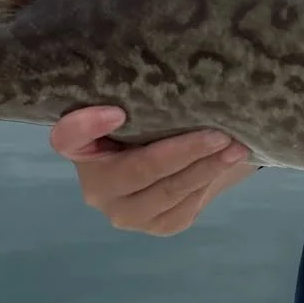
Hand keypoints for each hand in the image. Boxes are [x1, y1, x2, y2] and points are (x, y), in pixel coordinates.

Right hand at [49, 107, 255, 234]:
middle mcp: (95, 186)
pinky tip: (225, 163)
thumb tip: (184, 75)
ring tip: (235, 147)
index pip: (68, 138)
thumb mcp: (141, 109)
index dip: (87, 126)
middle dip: (183, 151)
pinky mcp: (156, 226)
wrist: (171, 164)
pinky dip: (207, 180)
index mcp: (79, 148)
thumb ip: (143, 98)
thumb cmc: (151, 122)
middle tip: (218, 134)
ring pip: (169, 190)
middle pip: (138, 169)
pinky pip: (185, 204)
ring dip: (207, 167)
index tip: (117, 112)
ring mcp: (124, 212)